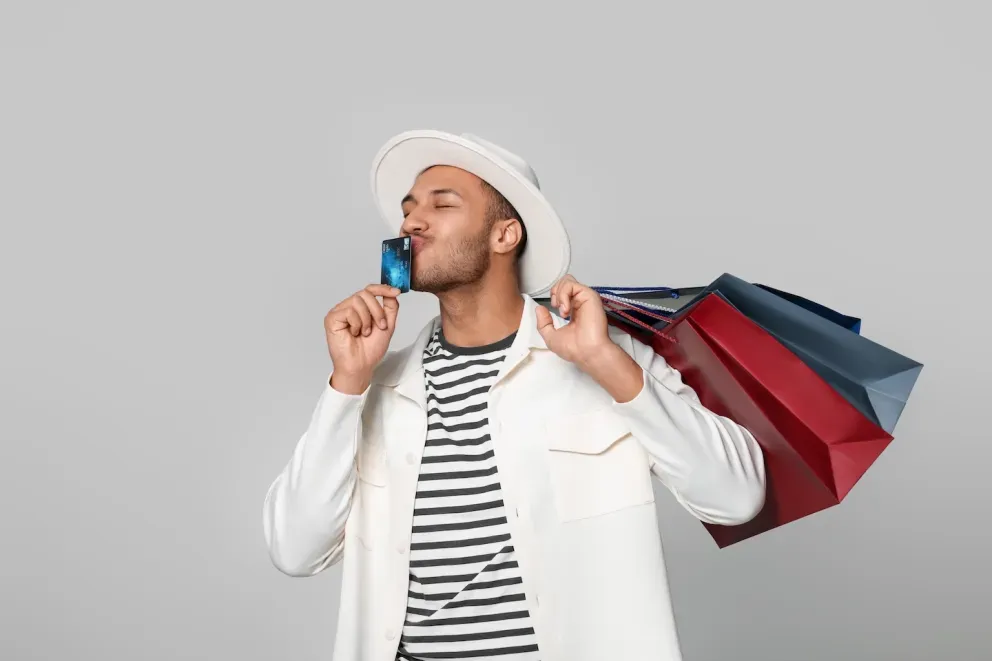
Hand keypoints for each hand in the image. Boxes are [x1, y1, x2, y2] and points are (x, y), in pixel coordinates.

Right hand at [325, 284, 400, 393]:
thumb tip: (393, 292)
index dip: (382, 288)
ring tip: (365, 333)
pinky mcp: (332, 318)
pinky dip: (357, 323)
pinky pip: (348, 311)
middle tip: (380, 326)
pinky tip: (354, 333)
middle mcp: (349, 307)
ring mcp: (339, 312)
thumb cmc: (370, 349)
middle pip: (365, 294)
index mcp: (361, 308)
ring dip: (367, 319)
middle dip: (377, 310)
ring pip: (357, 301)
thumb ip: (390, 307)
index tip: (396, 291)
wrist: (361, 365)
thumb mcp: (387, 325)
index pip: (370, 289)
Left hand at [535, 274, 644, 402]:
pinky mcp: (589, 296)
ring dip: (558, 294)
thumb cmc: (573, 348)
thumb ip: (543, 323)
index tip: (553, 309)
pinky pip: (571, 285)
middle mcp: (580, 302)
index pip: (563, 292)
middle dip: (555, 292)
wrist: (587, 352)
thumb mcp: (550, 337)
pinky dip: (563, 295)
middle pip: (564, 282)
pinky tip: (565, 310)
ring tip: (562, 310)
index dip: (554, 296)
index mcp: (573, 309)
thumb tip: (539, 308)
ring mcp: (585, 298)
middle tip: (556, 307)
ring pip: (567, 281)